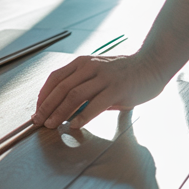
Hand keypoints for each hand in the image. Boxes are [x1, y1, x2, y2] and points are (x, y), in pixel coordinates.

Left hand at [32, 52, 169, 128]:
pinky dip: (82, 116)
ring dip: (60, 112)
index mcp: (83, 63)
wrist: (151, 65)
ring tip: (52, 124)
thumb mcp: (98, 75)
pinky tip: (75, 125)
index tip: (37, 110)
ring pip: (74, 95)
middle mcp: (90, 67)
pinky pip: (95, 104)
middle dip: (47, 106)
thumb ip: (83, 88)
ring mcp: (104, 77)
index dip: (43, 95)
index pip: (55, 78)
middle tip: (39, 121)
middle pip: (61, 87)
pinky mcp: (117, 89)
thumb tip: (66, 109)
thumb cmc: (124, 73)